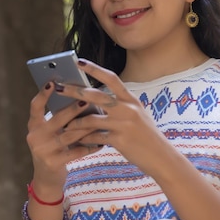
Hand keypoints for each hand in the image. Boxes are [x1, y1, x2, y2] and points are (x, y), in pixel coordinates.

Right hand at [26, 81, 102, 195]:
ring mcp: (43, 150)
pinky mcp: (53, 163)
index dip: (42, 94)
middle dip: (73, 109)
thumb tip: (78, 97)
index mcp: (33, 126)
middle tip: (87, 100)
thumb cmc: (52, 149)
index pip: (35, 106)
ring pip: (69, 135)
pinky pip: (76, 152)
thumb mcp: (48, 133)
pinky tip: (101, 142)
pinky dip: (90, 146)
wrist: (46, 179)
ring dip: (86, 127)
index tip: (53, 82)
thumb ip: (57, 119)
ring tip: (100, 120)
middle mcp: (35, 137)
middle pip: (56, 119)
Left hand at [54, 59, 172, 176]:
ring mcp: (123, 123)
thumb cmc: (146, 136)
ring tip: (64, 125)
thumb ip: (119, 107)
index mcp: (131, 99)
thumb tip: (95, 102)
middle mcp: (127, 108)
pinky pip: (95, 137)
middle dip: (74, 91)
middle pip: (95, 95)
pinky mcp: (120, 140)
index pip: (111, 78)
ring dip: (75, 123)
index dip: (94, 69)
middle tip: (58, 88)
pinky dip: (84, 139)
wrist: (161, 157)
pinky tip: (77, 141)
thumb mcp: (137, 115)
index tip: (79, 62)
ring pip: (91, 119)